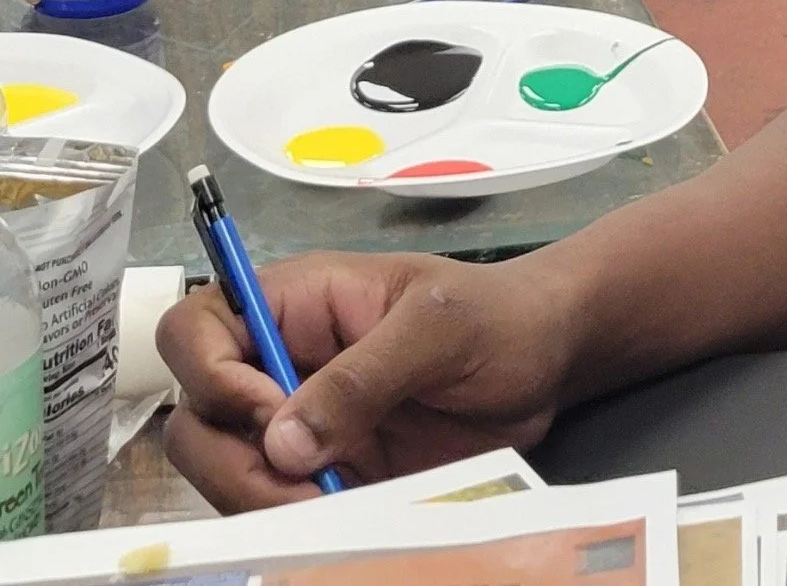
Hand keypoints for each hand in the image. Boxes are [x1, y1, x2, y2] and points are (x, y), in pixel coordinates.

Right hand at [161, 250, 576, 509]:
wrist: (548, 363)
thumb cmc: (498, 316)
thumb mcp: (439, 327)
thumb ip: (363, 375)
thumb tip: (282, 439)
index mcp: (297, 304)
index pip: (198, 328)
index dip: (209, 374)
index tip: (266, 412)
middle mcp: (282, 364)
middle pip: (196, 417)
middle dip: (231, 458)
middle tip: (302, 480)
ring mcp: (299, 425)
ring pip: (226, 473)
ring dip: (261, 502)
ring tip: (332, 503)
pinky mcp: (325, 476)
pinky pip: (278, 509)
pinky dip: (296, 525)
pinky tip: (344, 518)